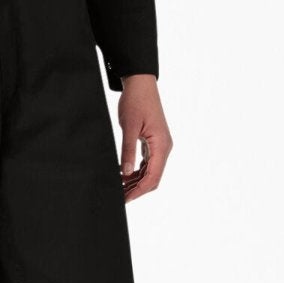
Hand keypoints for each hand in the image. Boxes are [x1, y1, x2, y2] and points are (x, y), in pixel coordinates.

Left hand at [117, 75, 170, 201]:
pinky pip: (147, 163)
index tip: (125, 198)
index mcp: (161, 145)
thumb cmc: (136, 102)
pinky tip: (123, 174)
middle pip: (153, 178)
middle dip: (137, 189)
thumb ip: (127, 151)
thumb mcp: (129, 127)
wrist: (140, 84)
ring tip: (119, 188)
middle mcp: (163, 148)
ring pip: (150, 171)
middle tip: (119, 197)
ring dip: (136, 181)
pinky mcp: (153, 142)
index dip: (138, 190)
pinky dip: (136, 171)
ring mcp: (159, 145)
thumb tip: (125, 172)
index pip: (153, 177)